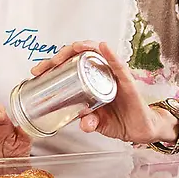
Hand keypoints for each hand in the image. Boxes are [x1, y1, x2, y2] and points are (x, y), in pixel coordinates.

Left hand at [29, 41, 172, 145]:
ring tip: (73, 48)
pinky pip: (119, 67)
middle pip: (78, 56)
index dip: (51, 65)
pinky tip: (103, 47)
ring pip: (97, 55)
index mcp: (90, 80)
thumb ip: (90, 122)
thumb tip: (83, 124)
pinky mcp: (127, 82)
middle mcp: (100, 74)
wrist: (141, 129)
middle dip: (61, 56)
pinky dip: (111, 56)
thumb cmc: (119, 120)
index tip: (37, 71)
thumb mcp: (98, 123)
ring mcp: (114, 76)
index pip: (68, 65)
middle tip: (48, 64)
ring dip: (84, 48)